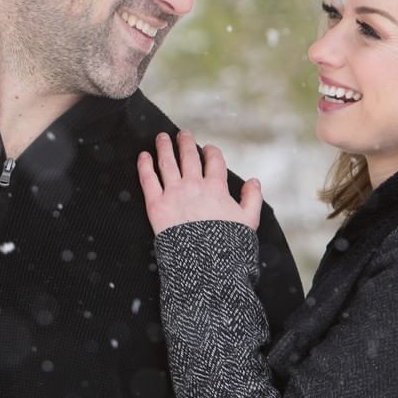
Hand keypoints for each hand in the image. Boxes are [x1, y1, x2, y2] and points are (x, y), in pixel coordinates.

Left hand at [137, 130, 262, 233]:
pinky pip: (148, 180)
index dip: (212, 152)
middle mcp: (194, 186)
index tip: (208, 148)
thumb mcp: (248, 221)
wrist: (203, 263)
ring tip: (161, 137)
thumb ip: (252, 199)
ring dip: (164, 147)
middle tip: (182, 134)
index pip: (214, 161)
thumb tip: (254, 181)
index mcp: (216, 188)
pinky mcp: (156, 205)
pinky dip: (145, 165)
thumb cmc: (227, 245)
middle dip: (186, 142)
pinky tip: (143, 156)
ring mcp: (174, 194)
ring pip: (167, 163)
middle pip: (189, 157)